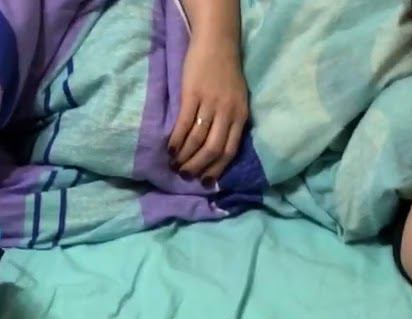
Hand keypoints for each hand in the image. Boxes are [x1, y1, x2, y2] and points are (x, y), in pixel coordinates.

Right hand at [168, 33, 248, 187]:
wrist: (217, 42)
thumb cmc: (226, 72)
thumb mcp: (238, 99)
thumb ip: (231, 121)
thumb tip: (218, 150)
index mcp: (241, 116)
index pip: (230, 151)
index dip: (217, 169)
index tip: (205, 182)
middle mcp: (228, 112)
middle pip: (213, 149)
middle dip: (198, 167)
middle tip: (186, 175)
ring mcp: (210, 103)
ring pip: (197, 139)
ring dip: (184, 156)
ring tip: (174, 164)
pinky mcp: (192, 94)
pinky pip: (184, 123)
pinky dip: (176, 139)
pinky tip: (170, 148)